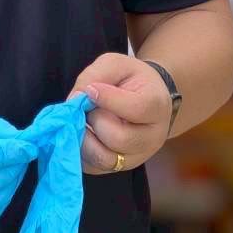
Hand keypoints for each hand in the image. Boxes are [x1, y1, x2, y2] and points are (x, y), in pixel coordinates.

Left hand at [65, 54, 172, 174]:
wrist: (146, 99)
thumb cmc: (130, 79)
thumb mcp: (116, 64)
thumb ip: (96, 75)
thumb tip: (76, 100)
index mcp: (156, 106)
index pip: (136, 108)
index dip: (108, 99)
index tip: (92, 89)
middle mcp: (152, 137)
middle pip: (119, 138)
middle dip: (95, 120)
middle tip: (89, 107)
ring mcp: (137, 157)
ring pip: (105, 158)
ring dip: (85, 138)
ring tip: (84, 121)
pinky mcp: (119, 167)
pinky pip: (94, 167)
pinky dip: (81, 151)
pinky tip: (81, 133)